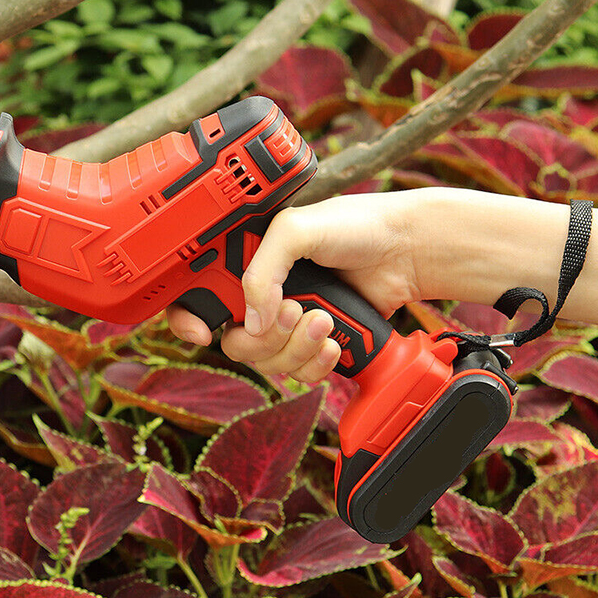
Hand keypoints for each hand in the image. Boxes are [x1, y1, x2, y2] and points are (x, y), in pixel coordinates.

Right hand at [166, 193, 420, 382]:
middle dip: (265, 336)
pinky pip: (299, 373)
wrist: (407, 250)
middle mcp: (262, 295)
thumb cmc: (355, 225)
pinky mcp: (316, 344)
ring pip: (268, 363)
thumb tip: (251, 322)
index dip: (189, 320)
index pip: (197, 297)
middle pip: (235, 342)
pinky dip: (315, 364)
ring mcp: (289, 323)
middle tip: (294, 310)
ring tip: (325, 320)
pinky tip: (333, 341)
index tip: (202, 332)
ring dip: (297, 347)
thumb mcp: (295, 230)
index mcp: (245, 262)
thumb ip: (261, 271)